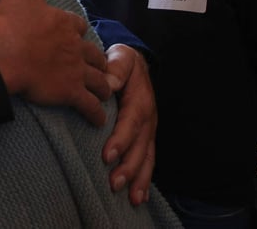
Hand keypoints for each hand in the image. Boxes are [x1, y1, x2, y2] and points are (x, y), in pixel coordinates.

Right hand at [0, 0, 110, 125]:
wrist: (4, 52)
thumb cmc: (9, 23)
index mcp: (63, 23)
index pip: (80, 26)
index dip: (78, 31)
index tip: (76, 36)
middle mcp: (74, 46)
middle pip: (94, 54)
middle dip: (98, 61)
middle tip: (97, 67)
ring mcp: (75, 70)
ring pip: (98, 80)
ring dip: (103, 86)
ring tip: (105, 93)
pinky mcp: (70, 92)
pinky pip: (89, 105)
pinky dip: (96, 114)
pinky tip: (99, 120)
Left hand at [102, 44, 156, 203]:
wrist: (136, 65)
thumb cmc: (122, 63)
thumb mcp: (120, 58)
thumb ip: (115, 69)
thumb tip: (107, 84)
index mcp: (140, 100)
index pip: (131, 122)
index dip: (121, 140)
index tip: (106, 156)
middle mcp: (149, 118)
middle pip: (140, 146)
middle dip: (128, 167)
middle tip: (113, 183)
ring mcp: (149, 130)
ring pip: (146, 157)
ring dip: (138, 178)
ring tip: (129, 197)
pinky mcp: (146, 137)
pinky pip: (148, 160)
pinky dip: (144, 179)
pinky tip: (138, 197)